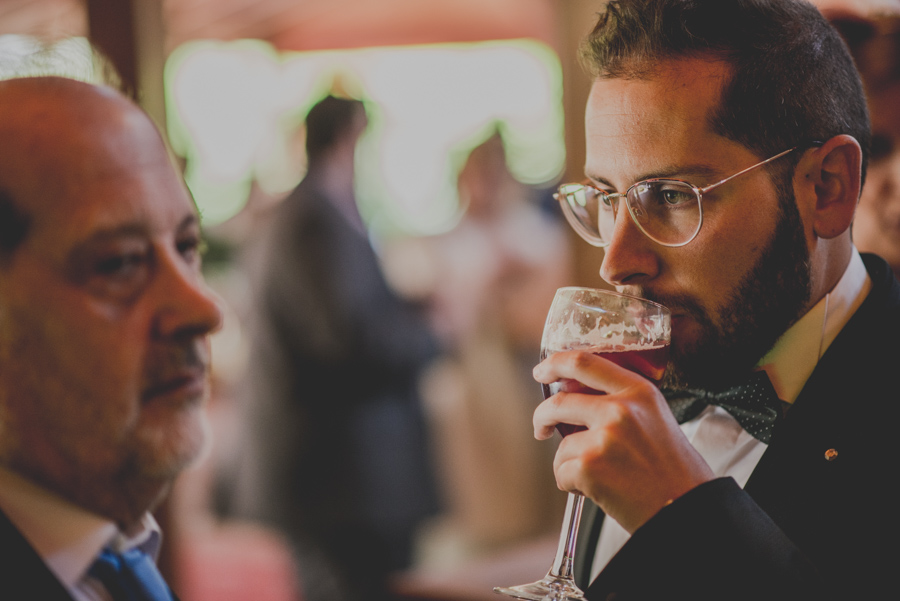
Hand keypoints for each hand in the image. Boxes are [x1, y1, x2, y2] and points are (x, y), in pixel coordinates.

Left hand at [533, 350, 714, 532]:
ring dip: (570, 465)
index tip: (542, 371)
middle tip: (542, 429)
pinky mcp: (590, 467)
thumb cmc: (673, 471)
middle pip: (559, 402)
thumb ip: (621, 402)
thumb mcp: (655, 418)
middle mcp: (621, 409)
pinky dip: (572, 486)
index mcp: (638, 391)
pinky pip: (561, 472)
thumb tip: (576, 399)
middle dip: (543, 417)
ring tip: (601, 478)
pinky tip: (599, 491)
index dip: (555, 363)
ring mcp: (604, 437)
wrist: (687, 510)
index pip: (584, 362)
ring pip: (561, 446)